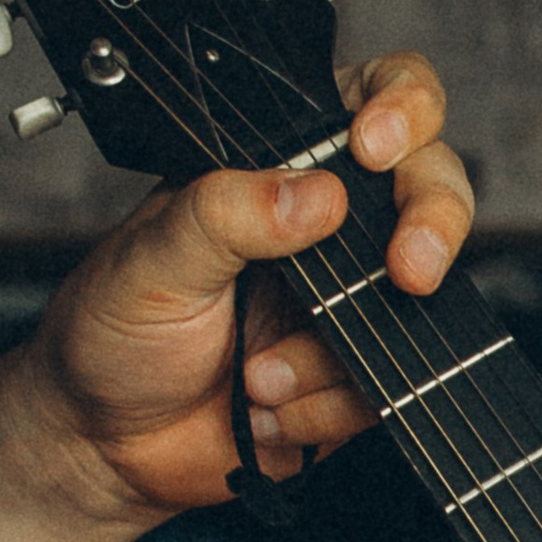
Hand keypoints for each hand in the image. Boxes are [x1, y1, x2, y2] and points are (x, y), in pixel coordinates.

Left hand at [31, 50, 473, 530]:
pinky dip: (326, 409)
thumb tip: (318, 194)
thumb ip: (226, 215)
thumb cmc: (114, 332)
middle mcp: (322, 229)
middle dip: (431, 228)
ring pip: (415, 307)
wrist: (110, 444)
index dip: (400, 108)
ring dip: (331, 357)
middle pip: (430, 191)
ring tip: (258, 375)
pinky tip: (270, 409)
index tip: (375, 147)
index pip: (368, 98)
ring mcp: (347, 305)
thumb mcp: (153, 258)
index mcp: (273, 168)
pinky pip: (386, 388)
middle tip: (407, 272)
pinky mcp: (357, 378)